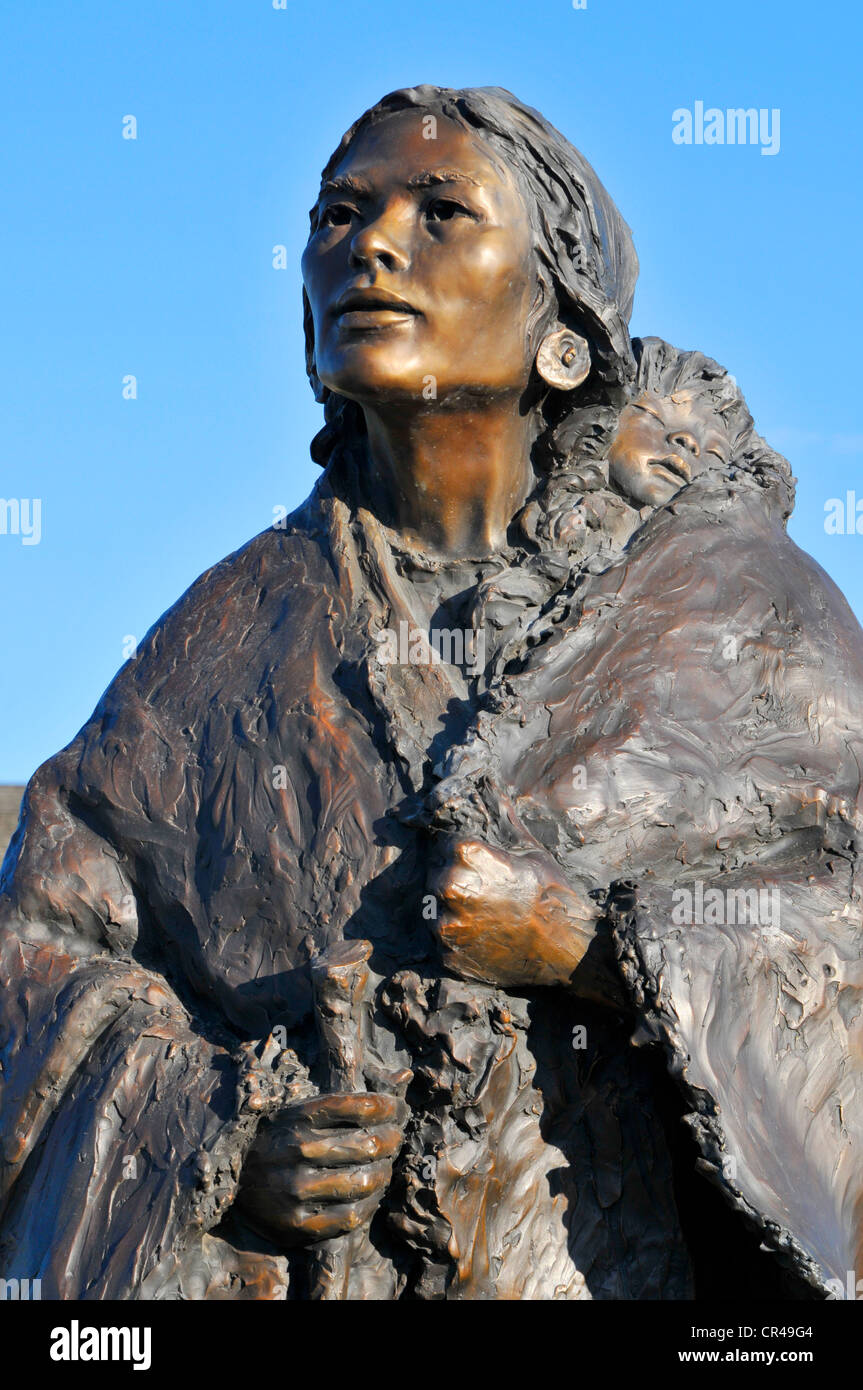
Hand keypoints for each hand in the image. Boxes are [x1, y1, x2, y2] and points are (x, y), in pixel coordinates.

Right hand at [236, 1091, 406, 1247]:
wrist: (230, 1183)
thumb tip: (404, 1076)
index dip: (386, 1106)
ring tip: (386, 1167)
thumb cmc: (274, 1141)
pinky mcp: (297, 1225)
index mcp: (297, 1118)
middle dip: (392, 1139)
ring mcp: (296, 1190)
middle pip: (368, 1144)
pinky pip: (350, 1218)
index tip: (395, 1108)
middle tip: (396, 1138)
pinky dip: (371, 1206)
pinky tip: (372, 1197)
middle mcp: (297, 1151)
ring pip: (363, 1182)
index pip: (358, 1107)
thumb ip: (344, 1100)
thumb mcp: (296, 1112)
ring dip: (385, 1173)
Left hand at [429, 837, 605, 991]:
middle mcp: (451, 887)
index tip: (478, 864)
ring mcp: (448, 924)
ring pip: (435, 908)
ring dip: (452, 909)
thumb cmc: (550, 894)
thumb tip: (494, 790)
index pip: (445, 844)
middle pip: (437, 875)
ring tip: (484, 914)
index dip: (460, 852)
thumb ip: (505, 822)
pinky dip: (458, 938)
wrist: (564, 947)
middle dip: (455, 880)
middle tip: (484, 891)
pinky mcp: (448, 954)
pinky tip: (483, 935)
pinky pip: (443, 940)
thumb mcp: (531, 851)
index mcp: (467, 855)